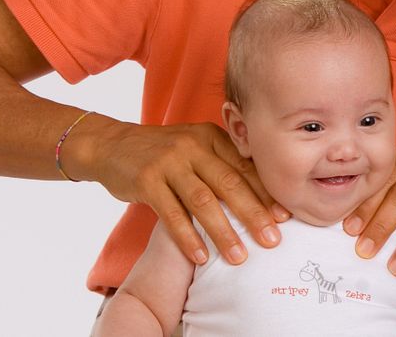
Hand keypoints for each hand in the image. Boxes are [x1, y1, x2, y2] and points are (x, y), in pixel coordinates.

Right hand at [78, 119, 289, 264]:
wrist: (111, 144)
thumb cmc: (162, 152)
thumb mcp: (195, 147)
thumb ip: (222, 164)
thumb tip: (262, 197)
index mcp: (211, 137)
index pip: (244, 167)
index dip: (266, 193)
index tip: (284, 217)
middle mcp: (193, 146)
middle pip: (230, 184)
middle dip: (254, 215)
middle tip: (272, 240)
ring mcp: (169, 162)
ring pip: (203, 201)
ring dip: (224, 232)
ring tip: (239, 257)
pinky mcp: (147, 180)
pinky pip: (172, 214)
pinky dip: (188, 237)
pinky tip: (201, 257)